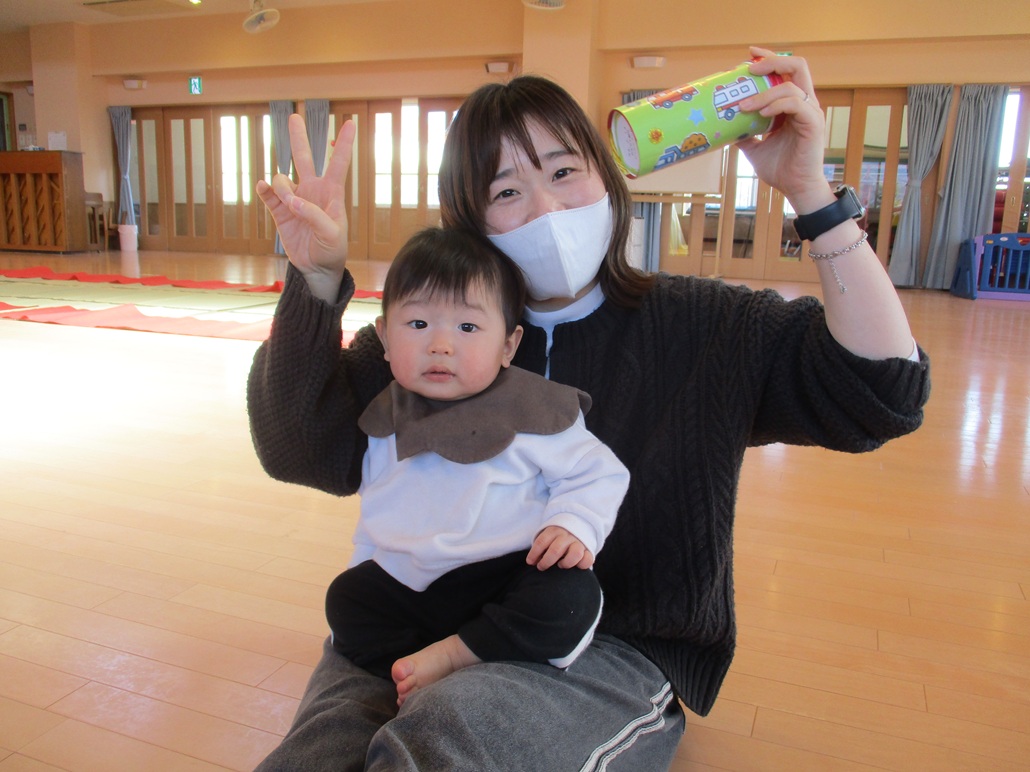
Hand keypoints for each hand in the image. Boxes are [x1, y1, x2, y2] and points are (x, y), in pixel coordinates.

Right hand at [255, 114, 355, 300]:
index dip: (344, 143)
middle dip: (299, 137)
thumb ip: (314, 215)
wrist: (317, 268)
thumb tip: (292, 201)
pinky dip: (264, 189)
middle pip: (304, 158)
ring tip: (288, 204)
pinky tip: (262, 188)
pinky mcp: (279, 211)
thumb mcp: (332, 234)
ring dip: (281, 187)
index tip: (350, 123)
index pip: (338, 163)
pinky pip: (267, 194)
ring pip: (282, 179)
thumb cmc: (333, 249)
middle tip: (294, 117)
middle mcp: (312, 191)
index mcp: (331, 193)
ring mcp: (294, 199)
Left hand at [527, 526, 594, 569]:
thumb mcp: (547, 537)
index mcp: (554, 531)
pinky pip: (588, 559)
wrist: (576, 528)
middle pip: (556, 550)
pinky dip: (581, 565)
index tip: (530, 562)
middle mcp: (567, 536)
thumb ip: (540, 548)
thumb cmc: (556, 539)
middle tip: (541, 567)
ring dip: (566, 563)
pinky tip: (575, 567)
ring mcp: (579, 543)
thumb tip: (531, 562)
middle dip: (546, 561)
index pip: (542, 541)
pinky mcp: (588, 550)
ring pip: (575, 553)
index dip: (534, 553)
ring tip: (561, 565)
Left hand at [737, 46, 835, 213]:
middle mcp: (805, 104)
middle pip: (797, 65)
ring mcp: (811, 113)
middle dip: (772, 61)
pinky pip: (795, 104)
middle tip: (748, 68)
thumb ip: (744, 134)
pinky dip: (777, 104)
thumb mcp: (754, 148)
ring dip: (764, 92)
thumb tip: (723, 126)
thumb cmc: (780, 169)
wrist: (796, 189)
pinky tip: (761, 114)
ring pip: (791, 85)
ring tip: (743, 106)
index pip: (786, 71)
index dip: (769, 58)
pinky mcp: (813, 124)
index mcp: (793, 105)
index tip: (749, 54)